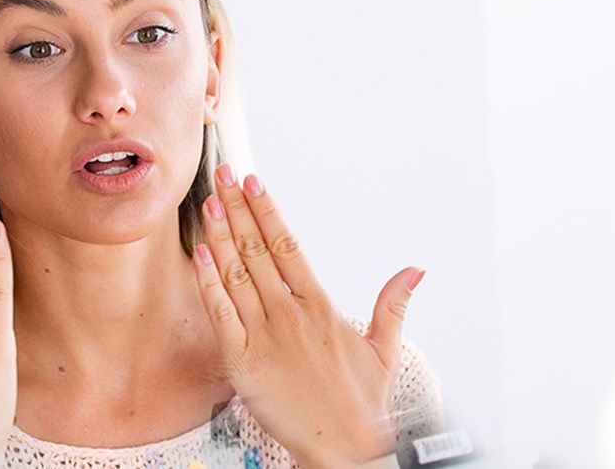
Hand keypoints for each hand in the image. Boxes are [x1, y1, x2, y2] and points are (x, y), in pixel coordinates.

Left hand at [191, 164, 424, 467]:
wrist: (343, 448)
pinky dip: (209, 281)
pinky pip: (221, 313)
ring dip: (219, 235)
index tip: (254, 182)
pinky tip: (199, 253)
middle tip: (222, 174)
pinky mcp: (243, 361)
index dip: (268, 210)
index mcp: (321, 306)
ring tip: (209, 201)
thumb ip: (393, 304)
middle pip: (258, 250)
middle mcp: (291, 314)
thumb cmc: (360, 404)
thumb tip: (414, 270)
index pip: (288, 245)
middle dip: (237, 209)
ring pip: (236, 274)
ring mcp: (265, 336)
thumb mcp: (385, 349)